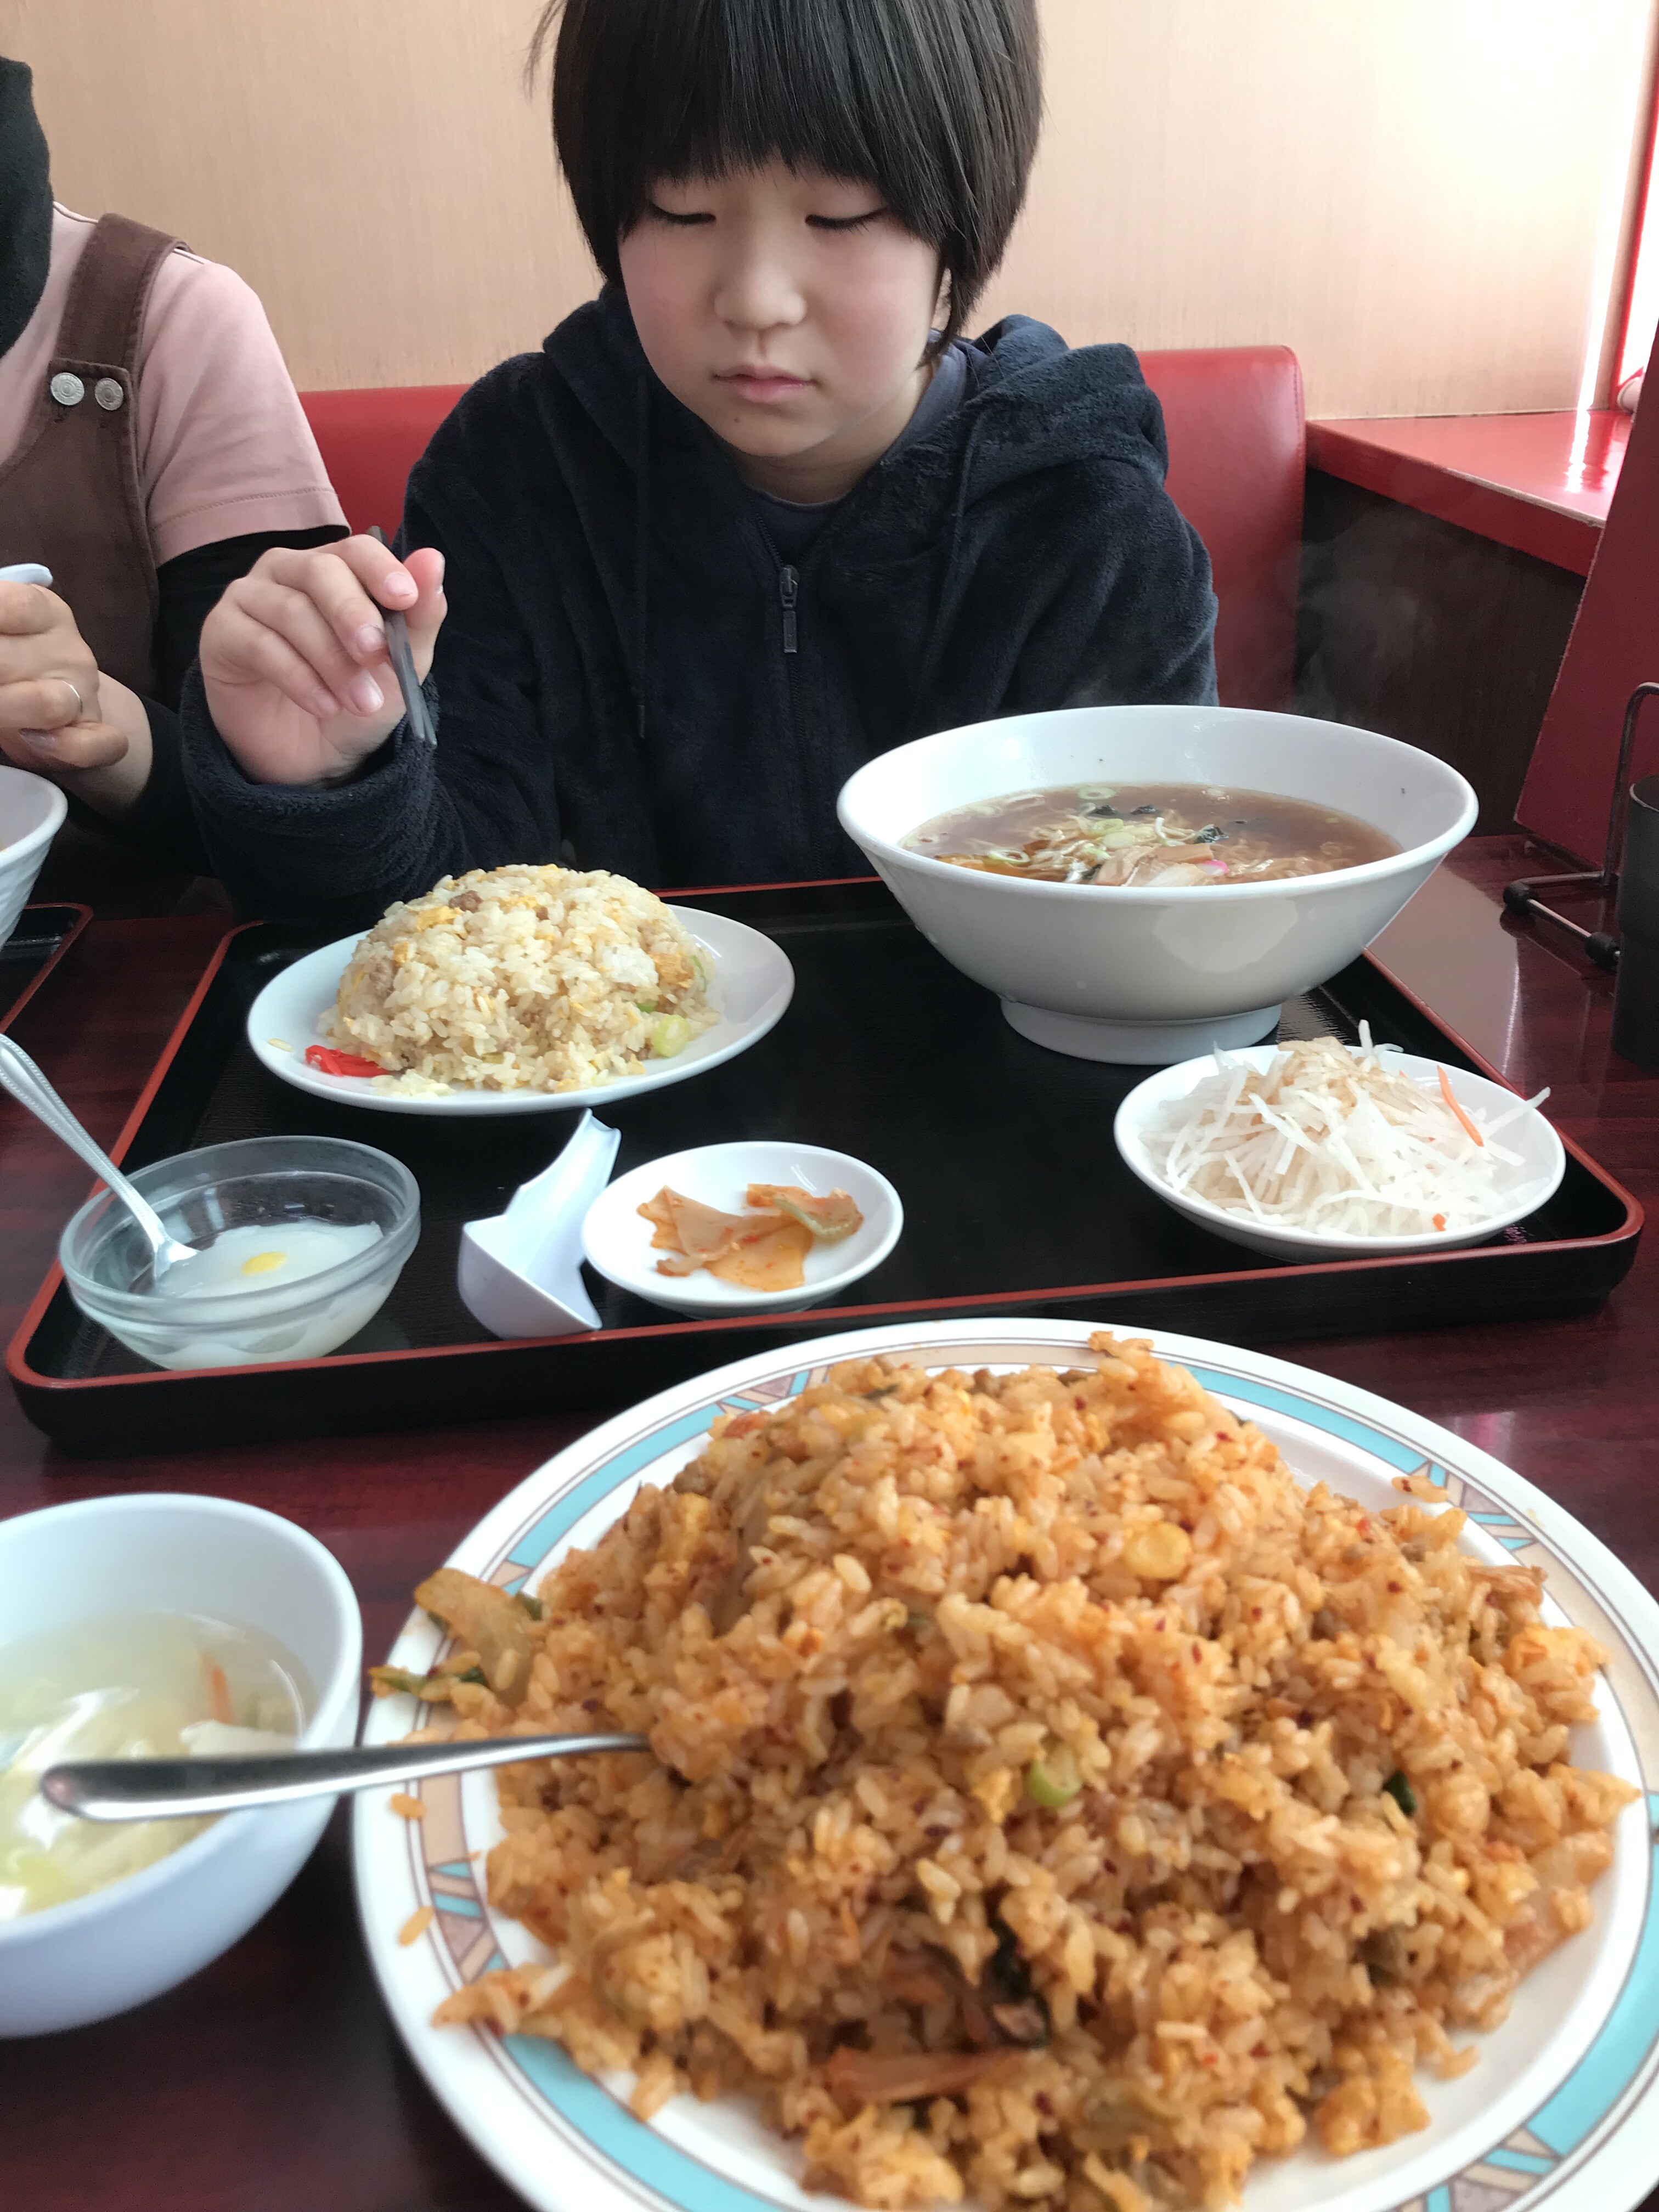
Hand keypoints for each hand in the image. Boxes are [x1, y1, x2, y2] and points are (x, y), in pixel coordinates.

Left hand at [0, 580, 131, 774]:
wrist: (66, 707)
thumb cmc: (14, 664)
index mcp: (43, 612)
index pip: (9, 606)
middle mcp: (69, 650)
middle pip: (8, 660)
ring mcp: (85, 695)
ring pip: (47, 704)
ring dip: (4, 710)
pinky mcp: (98, 737)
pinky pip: (96, 745)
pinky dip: (66, 747)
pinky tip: (34, 740)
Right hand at [199, 537, 446, 786]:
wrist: (315, 757)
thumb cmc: (357, 697)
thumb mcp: (401, 664)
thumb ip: (419, 616)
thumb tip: (432, 561)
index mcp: (335, 570)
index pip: (356, 550)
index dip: (380, 570)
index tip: (404, 599)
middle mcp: (289, 571)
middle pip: (320, 572)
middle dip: (354, 615)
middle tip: (377, 655)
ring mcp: (250, 597)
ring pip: (292, 611)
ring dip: (333, 662)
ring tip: (360, 703)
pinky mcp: (221, 632)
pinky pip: (260, 644)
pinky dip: (298, 678)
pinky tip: (323, 706)